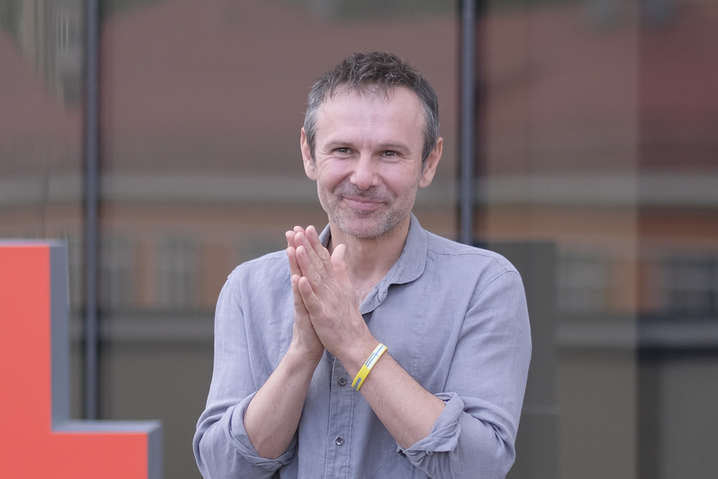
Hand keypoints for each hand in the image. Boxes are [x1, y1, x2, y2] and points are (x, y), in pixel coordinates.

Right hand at [286, 227, 323, 362]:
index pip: (307, 263)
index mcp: (309, 287)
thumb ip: (322, 282)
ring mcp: (302, 303)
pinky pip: (301, 301)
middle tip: (291, 230)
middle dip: (295, 248)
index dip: (305, 245)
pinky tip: (297, 278)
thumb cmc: (317, 322)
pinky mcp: (304, 315)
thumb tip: (324, 268)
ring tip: (292, 248)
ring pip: (297, 280)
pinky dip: (299, 289)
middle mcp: (303, 293)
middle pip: (298, 267)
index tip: (302, 227)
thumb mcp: (321, 299)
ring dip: (294, 264)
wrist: (310, 347)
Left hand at [293, 226, 375, 368]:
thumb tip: (339, 247)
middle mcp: (332, 288)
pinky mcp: (322, 315)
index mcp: (336, 281)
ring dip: (305, 263)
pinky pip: (312, 301)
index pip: (324, 259)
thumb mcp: (346, 288)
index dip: (314, 243)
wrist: (355, 343)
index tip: (306, 228)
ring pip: (314, 279)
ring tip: (296, 247)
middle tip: (298, 230)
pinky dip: (306, 290)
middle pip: (317, 264)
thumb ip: (340, 267)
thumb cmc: (348, 316)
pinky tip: (299, 279)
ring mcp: (327, 301)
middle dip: (307, 247)